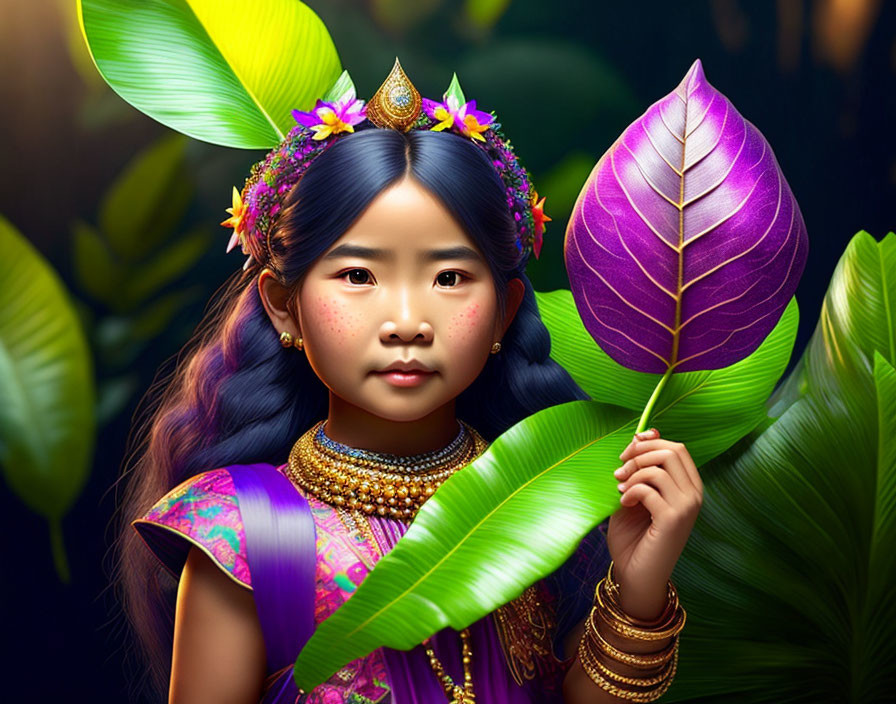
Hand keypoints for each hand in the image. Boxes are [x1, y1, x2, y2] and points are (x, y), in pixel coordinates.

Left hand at [606, 427, 703, 620]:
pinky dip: (631, 491)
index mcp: (689, 488)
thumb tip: (640, 435)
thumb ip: (639, 470)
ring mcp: (687, 507)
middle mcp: (694, 495)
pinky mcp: (674, 519)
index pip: (677, 448)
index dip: (650, 441)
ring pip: (660, 467)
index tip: (627, 450)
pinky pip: (649, 488)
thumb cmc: (634, 538)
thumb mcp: (634, 497)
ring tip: (619, 488)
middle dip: (640, 453)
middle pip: (672, 451)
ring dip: (633, 473)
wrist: (635, 577)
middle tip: (619, 470)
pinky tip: (622, 503)